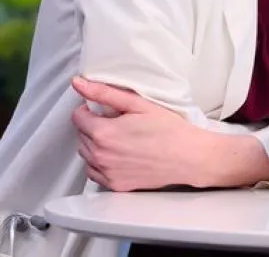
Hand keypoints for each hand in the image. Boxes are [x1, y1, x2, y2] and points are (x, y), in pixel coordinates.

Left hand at [70, 76, 211, 191]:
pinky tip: (119, 156)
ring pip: (86, 154)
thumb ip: (105, 93)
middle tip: (117, 123)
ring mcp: (107, 172)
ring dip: (95, 145)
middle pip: (81, 135)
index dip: (89, 109)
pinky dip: (100, 163)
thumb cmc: (170, 130)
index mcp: (103, 132)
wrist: (190, 157)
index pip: (78, 117)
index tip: (104, 110)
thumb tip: (79, 84)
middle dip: (94, 126)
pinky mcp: (115, 185)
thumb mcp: (139, 105)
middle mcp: (100, 155)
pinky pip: (94, 172)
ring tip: (120, 139)